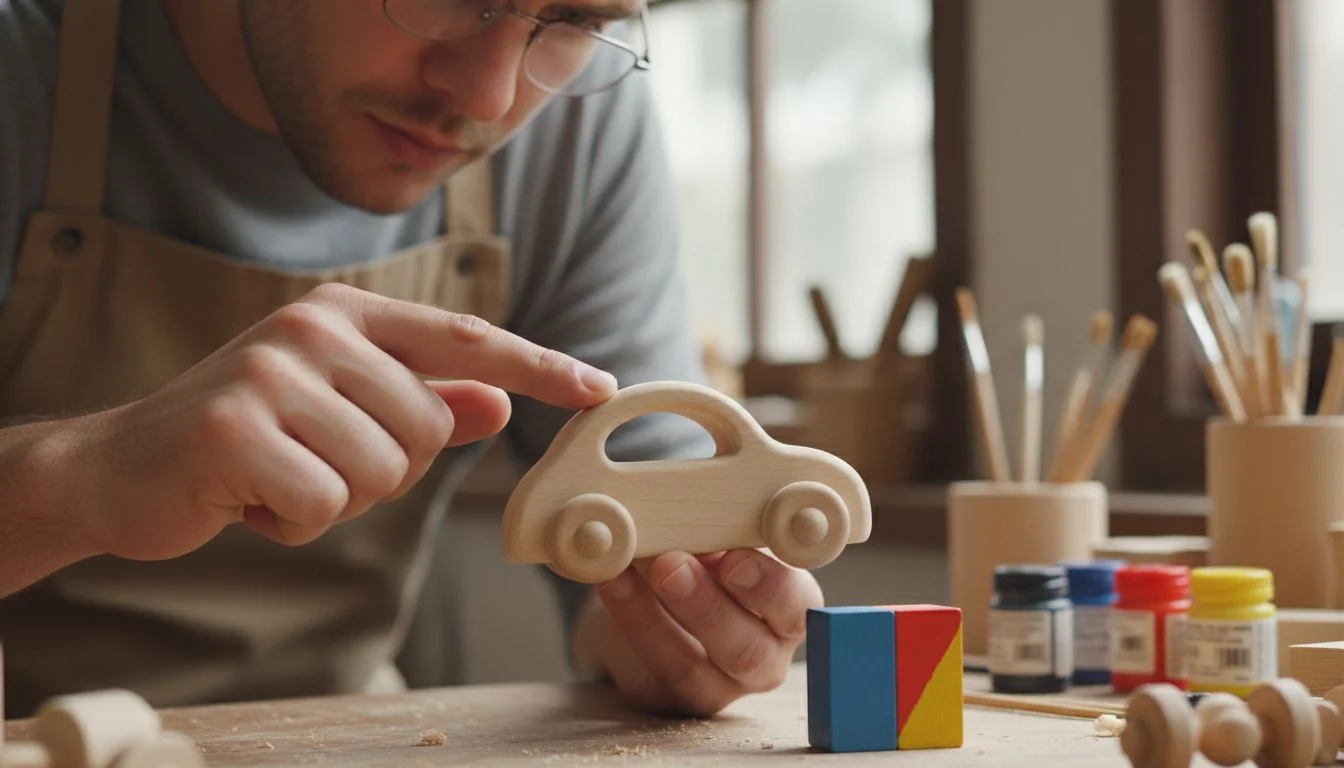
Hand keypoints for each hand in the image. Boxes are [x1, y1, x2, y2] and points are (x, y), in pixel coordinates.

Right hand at [59, 282, 616, 559]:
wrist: (121, 466)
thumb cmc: (246, 440)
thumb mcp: (341, 411)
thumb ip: (422, 402)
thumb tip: (496, 402)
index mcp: (346, 315)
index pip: (465, 338)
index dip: (538, 366)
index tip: (600, 387)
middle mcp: (313, 329)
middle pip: (428, 429)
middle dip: (384, 471)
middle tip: (315, 462)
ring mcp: (270, 372)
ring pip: (382, 472)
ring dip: (337, 498)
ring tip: (280, 475)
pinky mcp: (235, 426)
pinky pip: (324, 504)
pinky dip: (295, 522)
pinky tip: (251, 498)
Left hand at [574, 548, 823, 716]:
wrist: (662, 598)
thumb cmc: (709, 559)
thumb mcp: (724, 541)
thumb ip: (720, 534)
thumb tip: (691, 511)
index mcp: (790, 607)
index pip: (798, 607)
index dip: (770, 587)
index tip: (733, 558)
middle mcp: (765, 653)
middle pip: (748, 650)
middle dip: (706, 606)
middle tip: (671, 565)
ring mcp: (719, 683)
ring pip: (691, 667)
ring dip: (654, 617)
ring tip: (631, 572)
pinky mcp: (673, 694)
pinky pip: (650, 666)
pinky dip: (630, 620)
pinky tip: (613, 583)